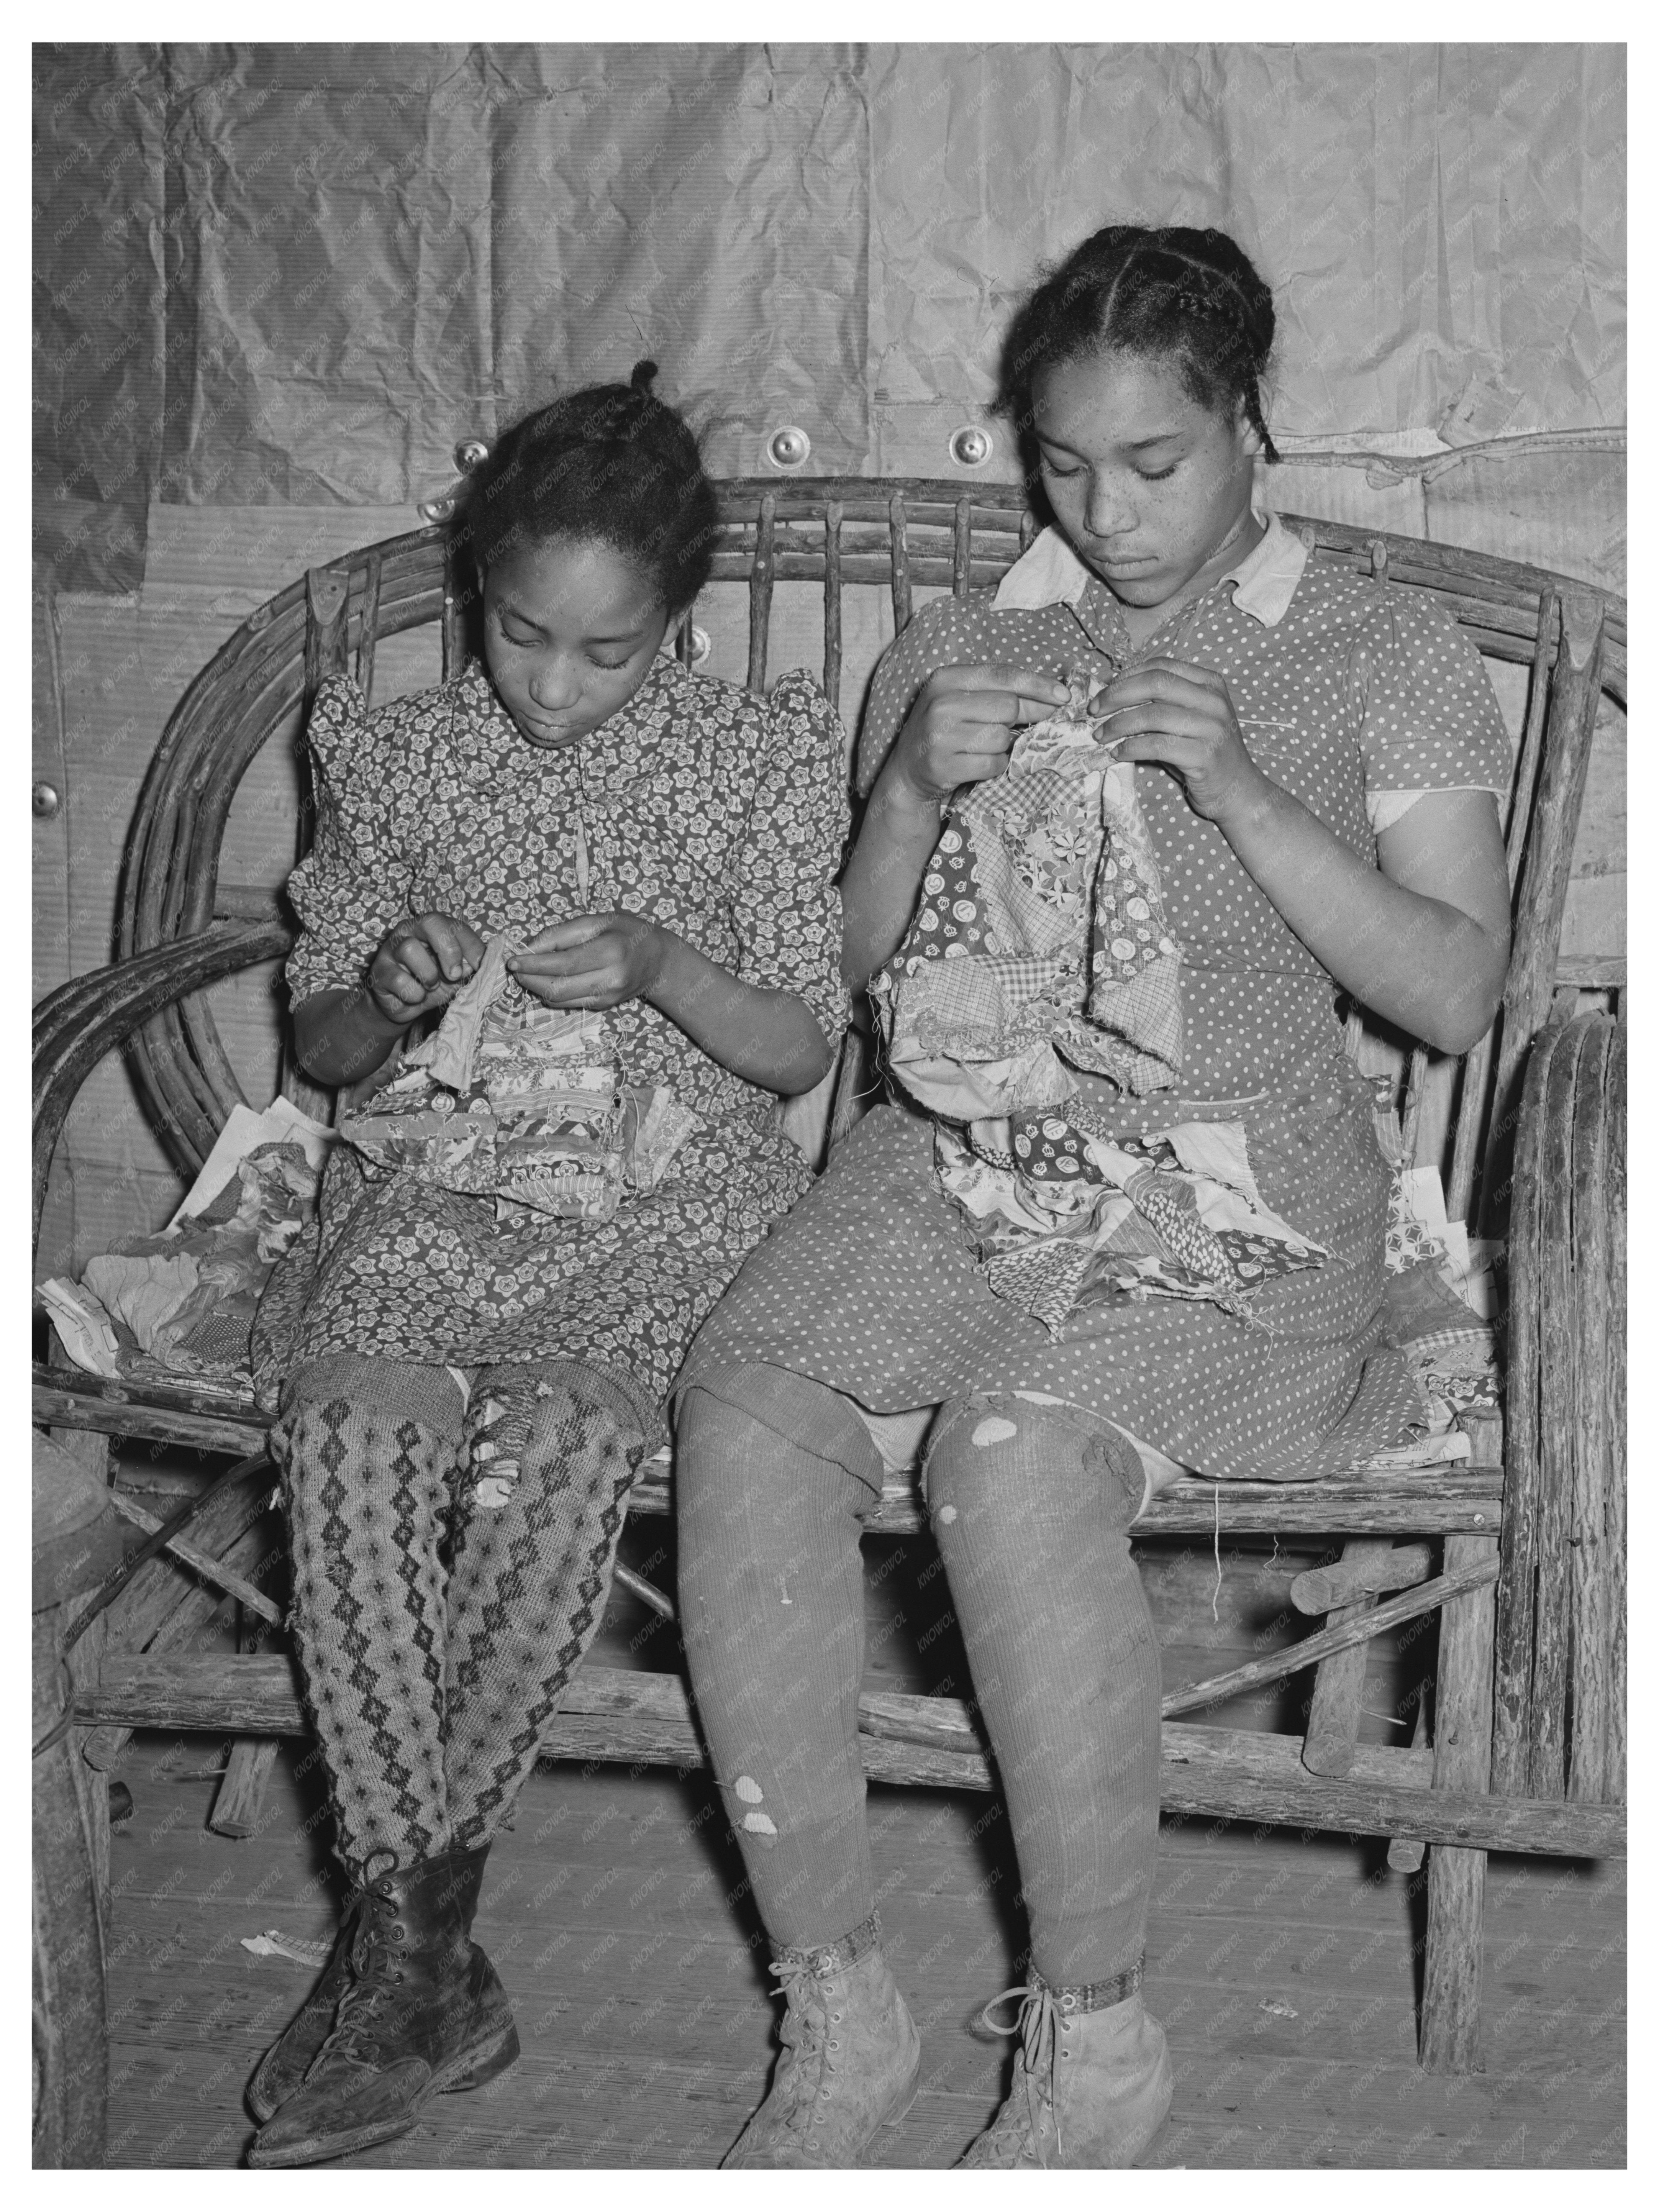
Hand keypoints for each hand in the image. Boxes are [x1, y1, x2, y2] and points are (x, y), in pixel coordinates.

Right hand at [366, 913, 485, 1025]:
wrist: (405, 1006)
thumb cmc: (433, 983)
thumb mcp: (456, 974)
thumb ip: (468, 966)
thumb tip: (479, 964)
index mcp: (431, 927)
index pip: (453, 924)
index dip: (470, 944)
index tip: (480, 965)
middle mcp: (409, 930)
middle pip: (430, 922)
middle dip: (449, 950)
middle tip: (455, 974)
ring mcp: (391, 949)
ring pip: (410, 949)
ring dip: (429, 975)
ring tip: (431, 986)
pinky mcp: (379, 972)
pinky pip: (399, 979)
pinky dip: (414, 993)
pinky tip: (415, 996)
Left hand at [508, 912, 666, 1009]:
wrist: (658, 961)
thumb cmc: (626, 932)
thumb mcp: (597, 920)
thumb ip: (563, 933)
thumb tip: (530, 948)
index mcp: (610, 952)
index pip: (563, 963)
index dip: (534, 964)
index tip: (512, 961)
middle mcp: (610, 979)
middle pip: (558, 987)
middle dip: (530, 979)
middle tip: (515, 968)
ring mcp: (607, 997)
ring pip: (560, 999)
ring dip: (536, 988)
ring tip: (526, 974)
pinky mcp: (603, 1007)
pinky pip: (568, 1003)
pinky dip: (550, 993)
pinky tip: (545, 981)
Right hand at [881, 663, 1070, 809]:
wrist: (907, 770)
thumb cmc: (945, 730)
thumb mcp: (962, 700)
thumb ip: (997, 692)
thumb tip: (1052, 697)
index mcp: (946, 679)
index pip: (1002, 675)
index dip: (1038, 685)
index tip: (1064, 696)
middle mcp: (941, 704)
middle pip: (1007, 706)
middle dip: (1025, 718)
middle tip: (1027, 727)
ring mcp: (941, 736)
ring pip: (1002, 738)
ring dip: (1005, 746)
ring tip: (986, 746)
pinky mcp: (944, 766)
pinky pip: (993, 764)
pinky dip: (995, 766)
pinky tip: (979, 763)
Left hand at [1096, 658, 1270, 828]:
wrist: (1237, 789)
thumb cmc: (1203, 752)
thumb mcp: (1186, 719)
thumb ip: (1159, 703)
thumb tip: (1111, 696)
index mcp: (1209, 683)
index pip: (1161, 666)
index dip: (1127, 676)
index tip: (1104, 693)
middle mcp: (1213, 700)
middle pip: (1155, 683)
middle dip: (1117, 695)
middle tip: (1095, 711)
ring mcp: (1212, 727)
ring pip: (1153, 714)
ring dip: (1118, 724)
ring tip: (1101, 736)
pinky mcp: (1204, 755)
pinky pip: (1157, 745)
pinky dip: (1130, 748)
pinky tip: (1117, 753)